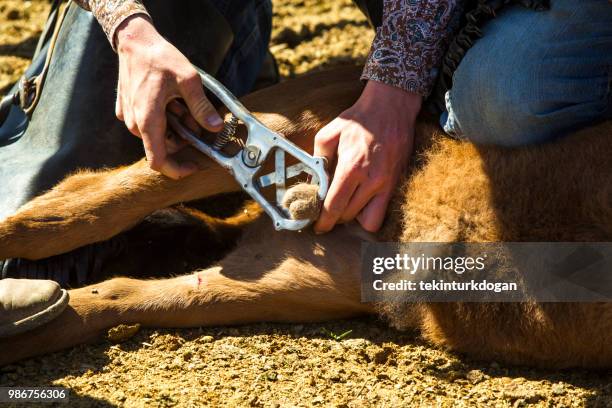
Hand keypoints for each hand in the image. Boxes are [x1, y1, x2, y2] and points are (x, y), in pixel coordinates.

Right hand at [115, 15, 223, 178]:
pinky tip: (169, 99)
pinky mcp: (126, 109)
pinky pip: (147, 124)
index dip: (178, 170)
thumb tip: (215, 127)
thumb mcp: (188, 80)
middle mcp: (134, 123)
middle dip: (181, 138)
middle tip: (193, 117)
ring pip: (156, 135)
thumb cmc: (159, 57)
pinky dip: (163, 118)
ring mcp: (128, 117)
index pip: (158, 162)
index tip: (194, 165)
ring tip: (179, 103)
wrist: (134, 40)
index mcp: (147, 120)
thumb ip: (201, 106)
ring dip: (173, 127)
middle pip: (162, 147)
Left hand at [313, 80, 421, 232]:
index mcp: (352, 167)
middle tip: (328, 210)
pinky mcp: (397, 183)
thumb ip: (318, 160)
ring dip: (355, 218)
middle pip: (348, 216)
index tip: (317, 226)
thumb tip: (313, 183)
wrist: (391, 107)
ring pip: (369, 222)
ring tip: (347, 206)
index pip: (334, 207)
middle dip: (334, 218)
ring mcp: (388, 184)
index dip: (323, 221)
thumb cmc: (358, 120)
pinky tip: (361, 200)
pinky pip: (383, 212)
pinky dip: (370, 212)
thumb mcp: (328, 134)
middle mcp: (372, 180)